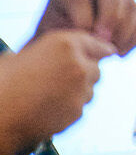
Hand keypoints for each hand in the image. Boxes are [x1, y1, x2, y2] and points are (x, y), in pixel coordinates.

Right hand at [0, 30, 114, 154]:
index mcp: (64, 44)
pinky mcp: (77, 110)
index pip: (96, 43)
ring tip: (51, 96)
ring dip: (78, 92)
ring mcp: (80, 88)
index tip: (107, 52)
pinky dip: (70, 108)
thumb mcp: (21, 55)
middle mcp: (78, 64)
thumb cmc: (3, 84)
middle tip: (64, 80)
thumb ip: (46, 51)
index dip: (100, 49)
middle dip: (85, 73)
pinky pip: (80, 107)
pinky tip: (49, 109)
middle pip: (96, 68)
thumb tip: (52, 55)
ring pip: (90, 89)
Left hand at [33, 0, 135, 55]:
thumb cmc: (58, 42)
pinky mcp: (134, 11)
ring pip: (130, 6)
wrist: (72, 48)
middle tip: (104, 40)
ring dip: (124, 31)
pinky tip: (120, 52)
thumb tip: (100, 35)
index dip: (81, 13)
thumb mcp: (52, 36)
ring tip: (111, 51)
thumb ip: (69, 32)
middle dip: (110, 16)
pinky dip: (134, 38)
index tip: (82, 33)